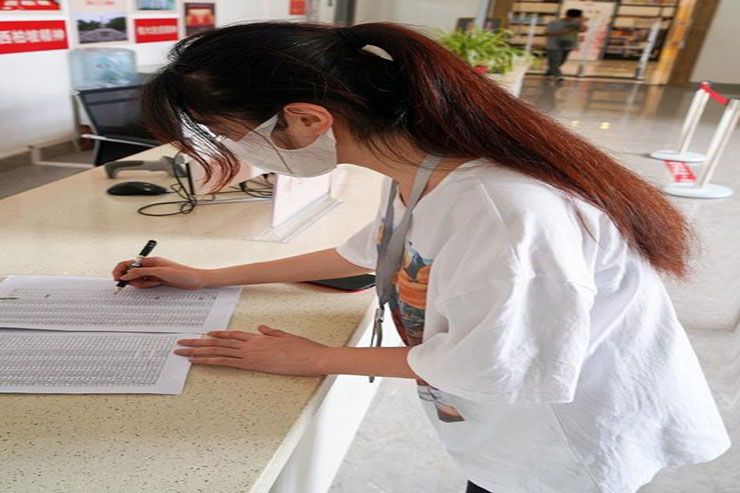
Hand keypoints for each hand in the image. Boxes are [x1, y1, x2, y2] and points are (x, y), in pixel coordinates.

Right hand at [112, 256, 207, 288]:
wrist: (196, 280)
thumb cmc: (182, 273)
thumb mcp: (160, 272)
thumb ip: (142, 272)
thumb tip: (126, 274)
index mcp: (150, 260)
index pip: (129, 263)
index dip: (121, 270)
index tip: (118, 279)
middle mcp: (150, 266)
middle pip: (132, 272)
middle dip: (133, 279)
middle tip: (142, 283)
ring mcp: (153, 273)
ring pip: (138, 279)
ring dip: (142, 283)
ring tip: (154, 283)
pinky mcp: (158, 280)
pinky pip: (145, 284)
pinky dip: (147, 286)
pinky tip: (156, 285)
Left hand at [175, 326, 328, 375]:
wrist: (312, 357)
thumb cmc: (303, 349)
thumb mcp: (286, 337)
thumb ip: (272, 333)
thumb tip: (261, 329)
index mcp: (259, 338)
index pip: (233, 335)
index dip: (217, 335)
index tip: (204, 335)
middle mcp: (251, 344)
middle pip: (220, 342)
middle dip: (199, 343)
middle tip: (182, 343)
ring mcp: (251, 354)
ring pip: (218, 350)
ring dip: (198, 351)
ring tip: (183, 352)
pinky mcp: (253, 364)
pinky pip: (225, 361)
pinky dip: (209, 360)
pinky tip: (198, 361)